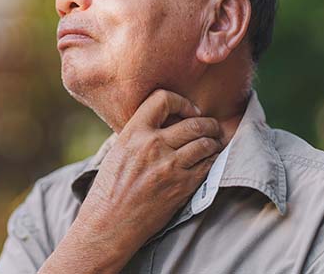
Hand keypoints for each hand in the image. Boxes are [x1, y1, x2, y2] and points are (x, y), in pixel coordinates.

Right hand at [75, 89, 220, 259]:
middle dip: (207, 122)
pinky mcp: (182, 186)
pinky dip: (213, 159)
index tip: (187, 110)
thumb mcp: (118, 151)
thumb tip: (161, 121)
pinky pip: (208, 165)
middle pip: (193, 122)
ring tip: (214, 141)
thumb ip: (138, 134)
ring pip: (205, 142)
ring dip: (214, 140)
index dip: (181, 101)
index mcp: (133, 133)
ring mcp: (169, 166)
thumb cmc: (109, 189)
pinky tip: (211, 159)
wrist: (109, 224)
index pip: (162, 99)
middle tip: (210, 126)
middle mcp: (152, 145)